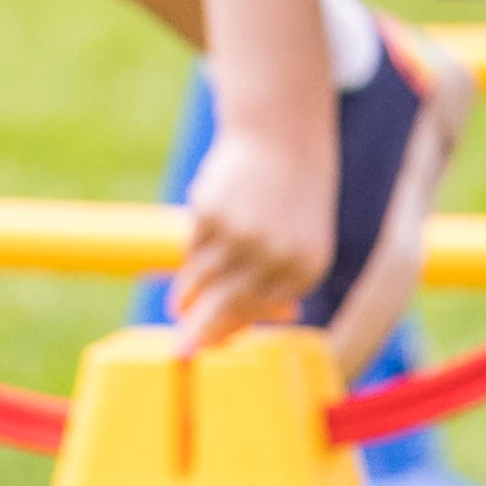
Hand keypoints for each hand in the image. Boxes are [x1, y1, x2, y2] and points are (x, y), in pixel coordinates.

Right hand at [167, 109, 332, 350]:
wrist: (282, 134)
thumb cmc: (296, 194)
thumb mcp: (306, 239)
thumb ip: (284, 279)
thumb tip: (260, 322)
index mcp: (306, 267)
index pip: (260, 311)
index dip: (231, 329)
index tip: (209, 346)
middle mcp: (275, 255)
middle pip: (227, 306)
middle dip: (200, 330)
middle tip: (180, 351)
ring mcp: (240, 234)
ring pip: (202, 280)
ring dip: (187, 296)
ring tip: (178, 306)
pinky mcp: (210, 213)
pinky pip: (191, 248)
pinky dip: (189, 256)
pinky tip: (194, 254)